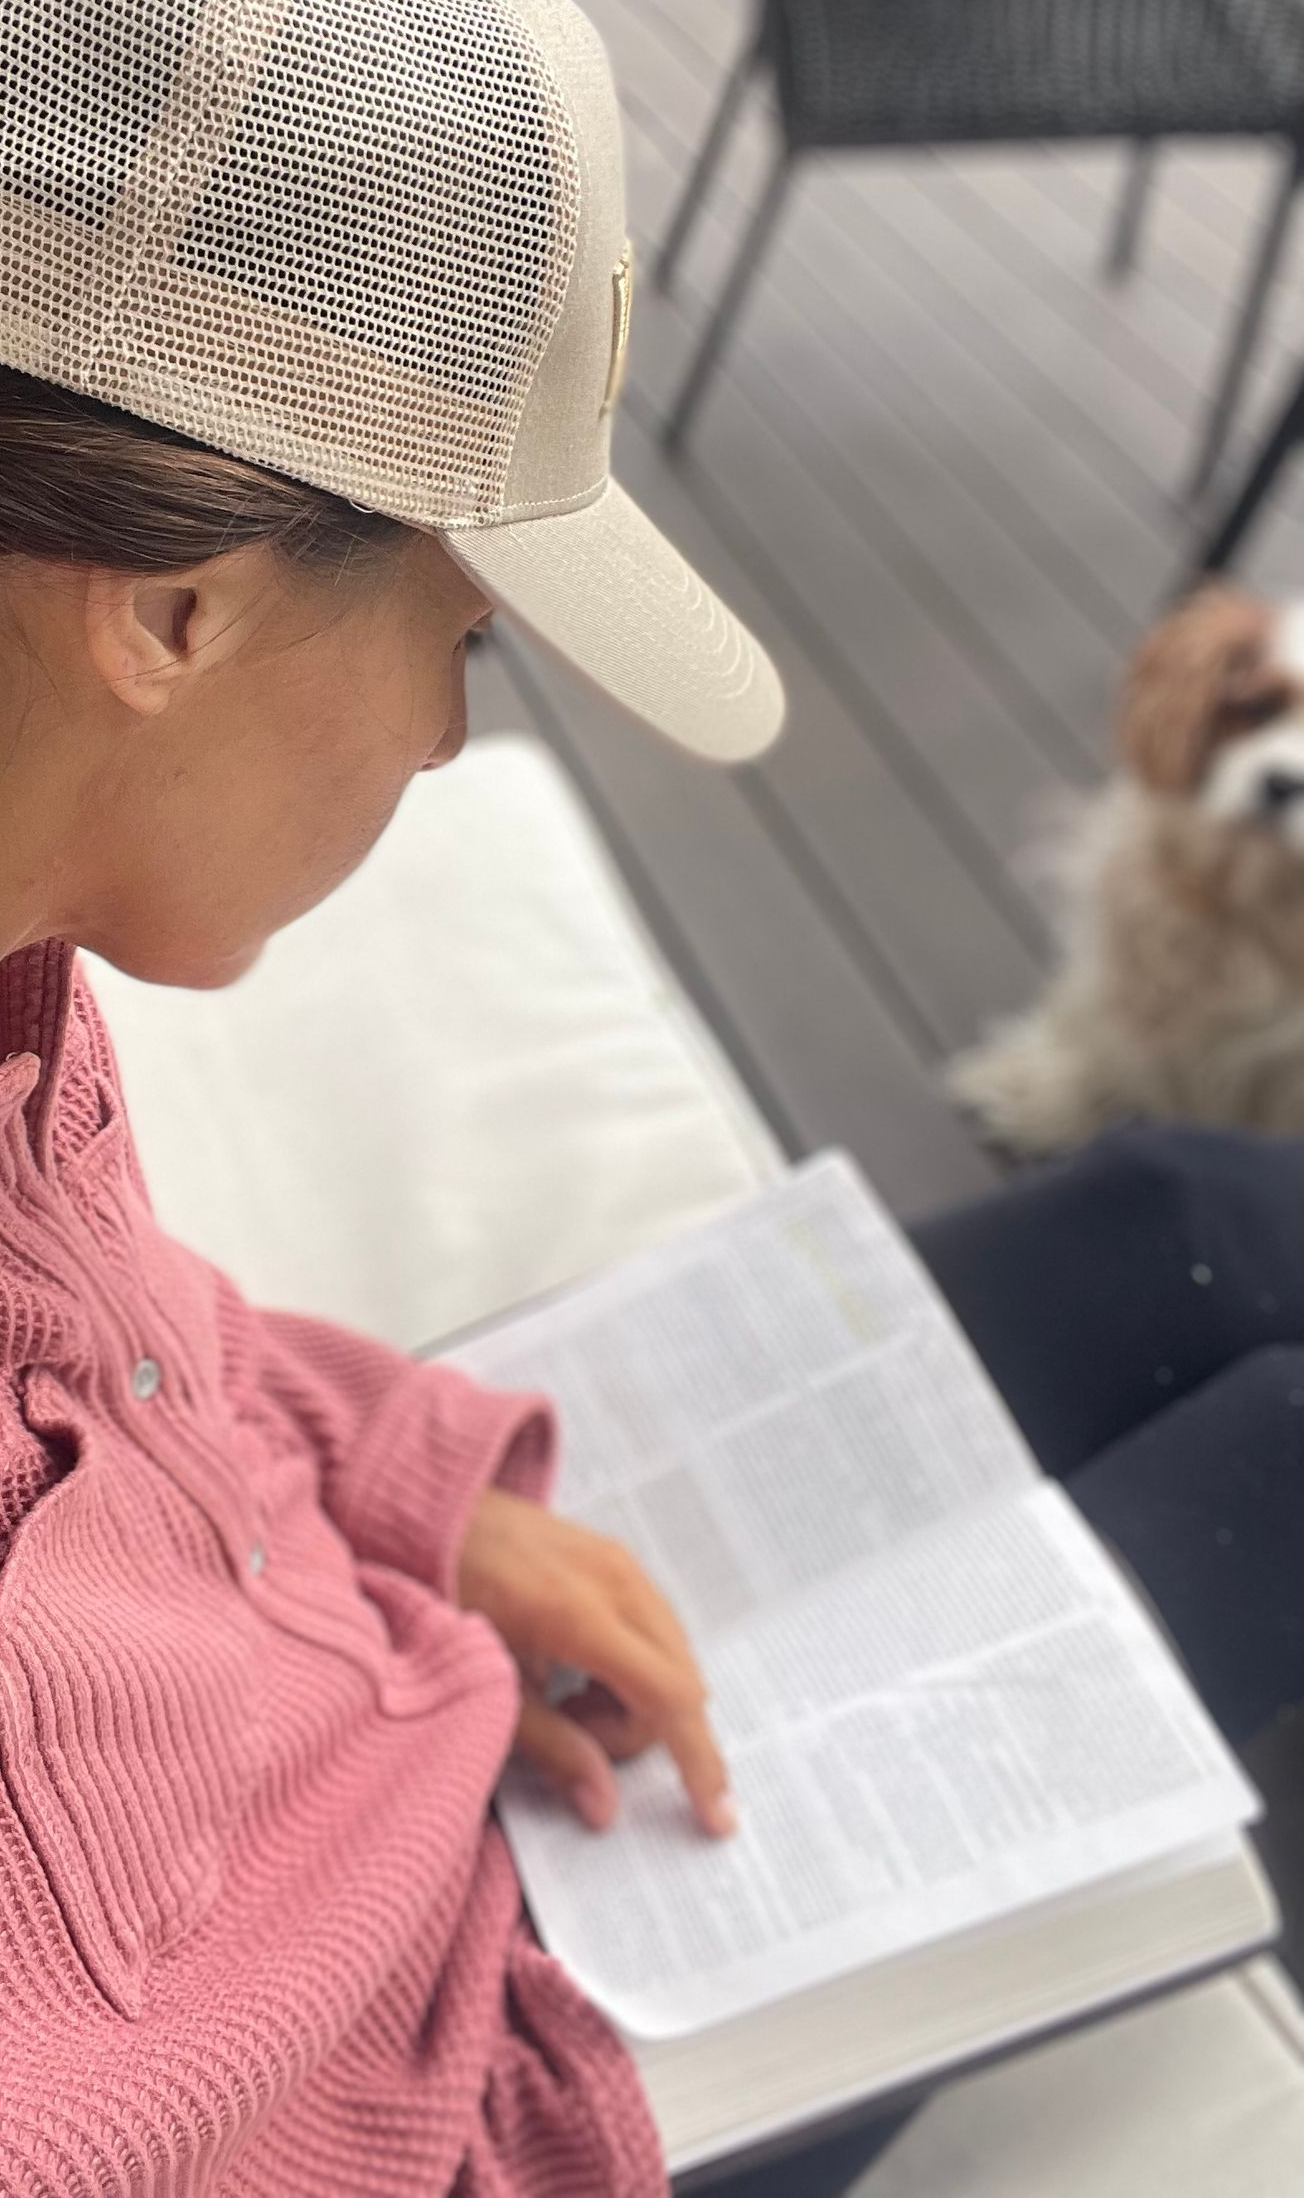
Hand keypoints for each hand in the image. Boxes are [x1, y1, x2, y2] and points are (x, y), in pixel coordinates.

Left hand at [457, 1486, 735, 1838]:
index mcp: (580, 1615)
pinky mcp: (613, 1554)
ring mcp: (619, 1561)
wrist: (424, 1511)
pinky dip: (633, 1665)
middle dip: (646, 1731)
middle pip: (681, 1681)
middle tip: (576, 1737)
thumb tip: (605, 1809)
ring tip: (567, 1701)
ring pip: (672, 1654)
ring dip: (638, 1699)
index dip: (698, 1763)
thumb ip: (550, 1747)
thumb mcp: (485, 1682)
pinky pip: (653, 1626)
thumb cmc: (438, 1593)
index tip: (718, 1818)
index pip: (670, 1698)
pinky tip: (576, 1669)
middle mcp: (616, 1581)